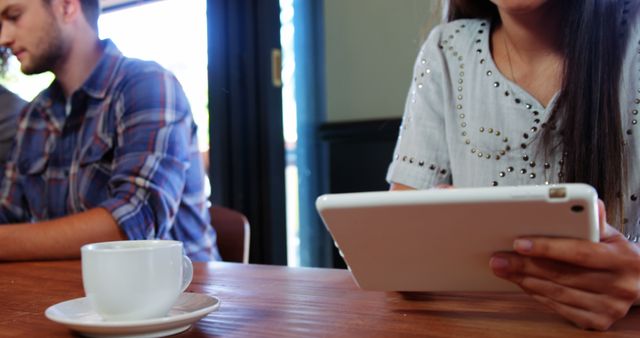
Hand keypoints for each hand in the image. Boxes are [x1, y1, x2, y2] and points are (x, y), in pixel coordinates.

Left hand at [489, 200, 639, 329]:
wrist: (639, 285)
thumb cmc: (617, 256)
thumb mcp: (612, 235)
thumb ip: (595, 221)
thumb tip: (591, 204)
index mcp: (623, 260)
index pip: (579, 253)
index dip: (547, 248)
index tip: (519, 243)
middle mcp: (619, 286)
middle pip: (561, 275)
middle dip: (524, 265)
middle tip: (498, 257)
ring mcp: (608, 308)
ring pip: (556, 292)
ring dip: (524, 280)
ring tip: (503, 267)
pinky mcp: (596, 322)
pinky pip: (558, 307)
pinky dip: (536, 293)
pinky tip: (521, 282)